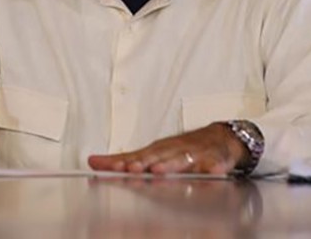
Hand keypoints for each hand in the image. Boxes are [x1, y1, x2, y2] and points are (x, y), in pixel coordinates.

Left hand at [87, 123, 247, 174]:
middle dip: (144, 163)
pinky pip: (214, 165)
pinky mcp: (214, 160)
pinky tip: (213, 172)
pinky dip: (213, 168)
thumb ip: (122, 160)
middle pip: (157, 157)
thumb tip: (92, 161)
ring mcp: (193, 155)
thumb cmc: (180, 148)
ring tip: (160, 170)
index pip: (138, 157)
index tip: (113, 167)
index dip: (125, 162)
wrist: (218, 138)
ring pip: (182, 160)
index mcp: (157, 151)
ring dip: (171, 164)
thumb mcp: (151, 152)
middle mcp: (173, 151)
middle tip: (132, 168)